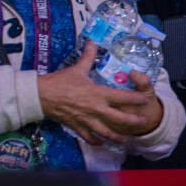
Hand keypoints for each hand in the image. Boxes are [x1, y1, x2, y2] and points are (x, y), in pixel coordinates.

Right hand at [36, 42, 160, 143]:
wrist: (39, 96)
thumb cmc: (59, 82)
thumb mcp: (77, 68)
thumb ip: (88, 56)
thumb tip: (93, 42)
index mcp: (99, 94)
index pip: (124, 97)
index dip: (137, 98)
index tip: (146, 99)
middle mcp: (96, 109)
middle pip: (119, 119)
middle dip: (133, 121)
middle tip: (143, 122)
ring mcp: (86, 120)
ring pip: (106, 132)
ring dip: (117, 137)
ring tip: (125, 140)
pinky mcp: (76, 127)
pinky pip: (88, 137)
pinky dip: (95, 141)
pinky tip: (101, 143)